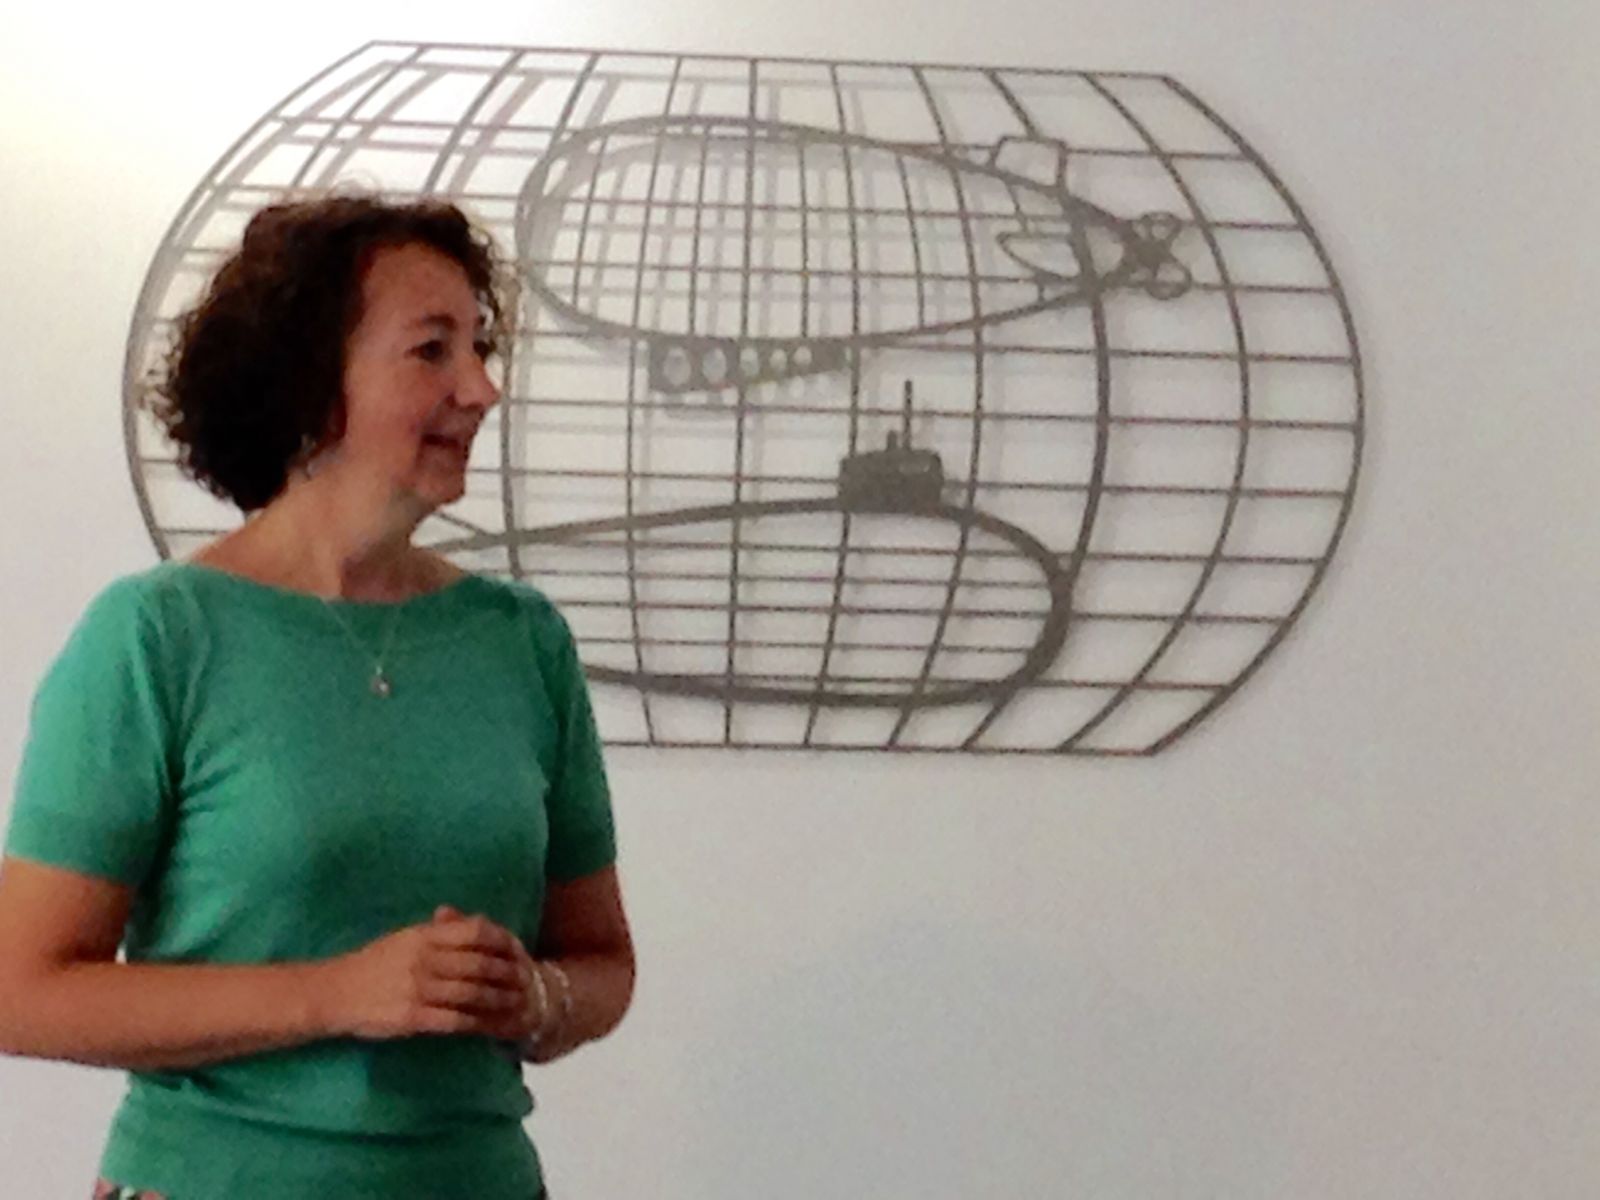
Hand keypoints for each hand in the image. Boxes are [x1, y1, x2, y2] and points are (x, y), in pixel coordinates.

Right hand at [316, 906, 533, 1040]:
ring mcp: (418, 989)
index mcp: (423, 936)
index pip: (474, 931)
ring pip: (472, 993)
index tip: (517, 948)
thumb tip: (470, 921)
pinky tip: (489, 1027)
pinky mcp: (412, 1017)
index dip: (501, 939)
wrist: (333, 992)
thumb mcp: (403, 938)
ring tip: (517, 1005)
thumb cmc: (370, 964)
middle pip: (480, 963)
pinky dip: (477, 1024)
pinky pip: (454, 1020)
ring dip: (499, 1000)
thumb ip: (436, 931)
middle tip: (526, 980)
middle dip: (507, 973)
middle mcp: (424, 959)